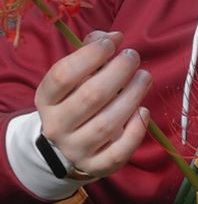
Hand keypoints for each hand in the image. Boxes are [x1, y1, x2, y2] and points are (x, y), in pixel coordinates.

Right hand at [35, 29, 152, 179]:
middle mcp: (56, 126)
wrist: (68, 144)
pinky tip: (143, 112)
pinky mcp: (95, 166)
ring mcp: (75, 149)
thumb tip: (114, 37)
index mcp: (46, 99)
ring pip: (107, 124)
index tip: (112, 42)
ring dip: (132, 97)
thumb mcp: (76, 75)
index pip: (63, 75)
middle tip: (133, 57)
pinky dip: (135, 132)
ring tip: (144, 77)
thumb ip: (91, 51)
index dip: (90, 55)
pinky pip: (118, 152)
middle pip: (90, 97)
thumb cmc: (77, 98)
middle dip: (118, 72)